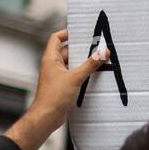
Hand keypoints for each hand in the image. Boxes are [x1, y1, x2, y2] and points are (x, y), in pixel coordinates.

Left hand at [6, 30, 105, 149]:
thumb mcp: (75, 77)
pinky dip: (82, 74)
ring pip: (71, 64)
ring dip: (83, 63)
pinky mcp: (62, 86)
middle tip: (95, 46)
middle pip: (67, 51)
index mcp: (50, 59)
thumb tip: (102, 52)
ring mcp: (57, 76)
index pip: (56, 38)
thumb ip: (90, 64)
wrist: (46, 117)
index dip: (67, 33)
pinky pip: (73, 75)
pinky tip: (93, 76)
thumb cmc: (53, 97)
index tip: (81, 32)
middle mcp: (52, 66)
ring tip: (98, 60)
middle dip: (81, 49)